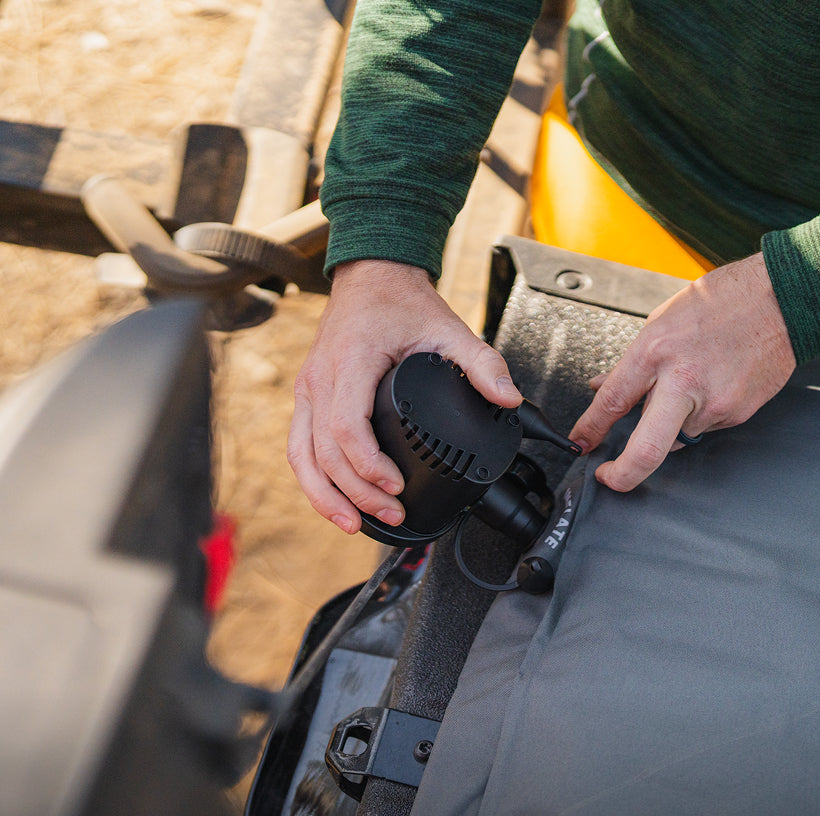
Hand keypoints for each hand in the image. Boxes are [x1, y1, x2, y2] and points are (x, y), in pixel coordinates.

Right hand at [288, 259, 522, 531]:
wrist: (372, 276)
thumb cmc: (403, 303)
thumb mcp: (450, 327)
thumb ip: (482, 363)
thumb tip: (508, 399)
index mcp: (351, 361)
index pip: (345, 424)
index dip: (367, 464)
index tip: (396, 485)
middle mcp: (320, 378)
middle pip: (323, 451)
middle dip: (356, 492)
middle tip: (391, 514)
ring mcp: (308, 389)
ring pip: (302, 456)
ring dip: (325, 496)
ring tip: (354, 525)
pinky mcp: (307, 398)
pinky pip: (300, 447)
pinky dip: (315, 481)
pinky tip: (336, 504)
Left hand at [568, 252, 795, 490]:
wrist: (783, 299)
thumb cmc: (724, 302)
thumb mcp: (662, 321)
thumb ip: (632, 362)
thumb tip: (603, 387)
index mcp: (657, 351)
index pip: (613, 402)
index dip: (590, 429)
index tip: (581, 444)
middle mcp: (684, 381)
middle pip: (646, 450)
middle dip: (622, 474)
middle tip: (609, 477)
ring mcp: (715, 402)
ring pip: (677, 435)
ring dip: (671, 423)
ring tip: (688, 385)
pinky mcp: (737, 414)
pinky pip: (705, 426)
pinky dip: (699, 413)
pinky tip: (712, 384)